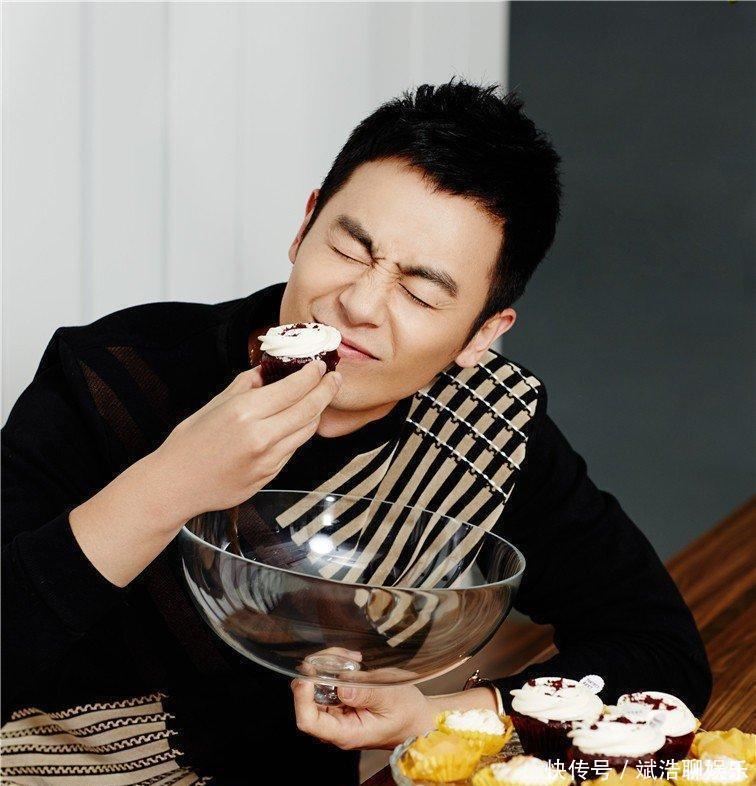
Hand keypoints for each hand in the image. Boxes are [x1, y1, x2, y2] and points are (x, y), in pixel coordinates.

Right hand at [152, 360, 340, 520]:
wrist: (175, 484)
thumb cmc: (189, 443)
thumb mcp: (214, 405)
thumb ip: (246, 385)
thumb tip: (268, 370)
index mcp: (244, 412)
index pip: (294, 388)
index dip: (312, 375)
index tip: (320, 366)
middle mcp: (260, 436)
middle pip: (309, 409)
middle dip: (327, 390)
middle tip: (334, 379)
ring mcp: (268, 459)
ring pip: (306, 431)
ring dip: (316, 412)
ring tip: (318, 399)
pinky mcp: (270, 476)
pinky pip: (293, 449)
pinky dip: (298, 433)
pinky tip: (296, 423)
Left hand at [291, 675, 500, 750]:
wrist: (418, 717)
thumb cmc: (407, 713)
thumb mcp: (391, 699)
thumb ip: (366, 694)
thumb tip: (341, 687)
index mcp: (346, 733)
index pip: (308, 720)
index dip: (302, 697)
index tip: (311, 674)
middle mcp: (335, 726)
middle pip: (307, 700)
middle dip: (318, 671)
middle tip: (341, 656)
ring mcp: (336, 714)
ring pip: (316, 687)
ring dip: (328, 666)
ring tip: (351, 657)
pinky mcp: (340, 703)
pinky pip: (327, 683)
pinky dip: (335, 668)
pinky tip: (353, 662)